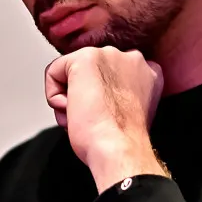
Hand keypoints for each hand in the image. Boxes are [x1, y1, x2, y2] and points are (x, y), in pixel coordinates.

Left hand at [44, 47, 166, 191]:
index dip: (103, 96)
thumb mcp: (132, 110)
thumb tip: (99, 96)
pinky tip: (72, 110)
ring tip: (83, 116)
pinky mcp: (85, 58)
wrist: (118, 147)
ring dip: (71, 97)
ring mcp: (109, 55)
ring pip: (72, 72)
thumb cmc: (123, 139)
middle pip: (91, 72)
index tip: (105, 113)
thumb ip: (122, 94)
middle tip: (93, 117)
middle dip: (86, 95)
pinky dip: (53, 96)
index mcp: (148, 72)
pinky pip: (53, 72)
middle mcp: (131, 58)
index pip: (113, 75)